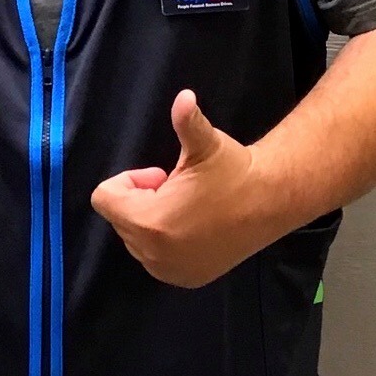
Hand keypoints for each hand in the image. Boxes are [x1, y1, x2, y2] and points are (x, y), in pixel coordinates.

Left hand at [90, 90, 269, 288]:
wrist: (270, 202)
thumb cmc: (233, 171)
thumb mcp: (205, 144)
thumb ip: (187, 121)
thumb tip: (184, 97)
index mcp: (151, 222)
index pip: (104, 198)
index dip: (130, 182)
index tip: (161, 176)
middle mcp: (154, 254)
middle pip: (119, 219)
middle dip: (142, 201)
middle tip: (178, 189)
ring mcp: (168, 271)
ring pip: (135, 239)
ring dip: (152, 221)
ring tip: (187, 208)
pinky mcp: (184, 279)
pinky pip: (154, 258)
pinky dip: (164, 242)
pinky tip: (193, 227)